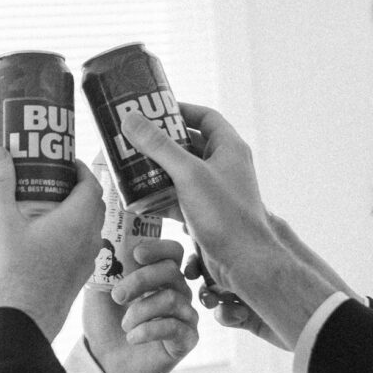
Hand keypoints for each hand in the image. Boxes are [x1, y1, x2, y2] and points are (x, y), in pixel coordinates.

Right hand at [0, 149, 103, 340]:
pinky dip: (69, 235)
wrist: (21, 325)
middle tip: (50, 180)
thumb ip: (0, 185)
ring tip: (43, 208)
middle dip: (75, 188)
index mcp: (76, 222)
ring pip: (87, 228)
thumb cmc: (14, 275)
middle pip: (93, 204)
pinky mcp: (76, 280)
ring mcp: (84, 263)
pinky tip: (42, 239)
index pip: (92, 184)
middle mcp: (87, 241)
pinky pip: (80, 247)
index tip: (62, 162)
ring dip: (73, 213)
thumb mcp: (0, 223)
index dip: (80, 169)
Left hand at [85, 238, 198, 372]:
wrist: (105, 362)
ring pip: (171, 299)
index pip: (172, 252)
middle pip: (171, 271)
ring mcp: (185, 316)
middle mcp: (178, 292)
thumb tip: (106, 238)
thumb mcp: (99, 290)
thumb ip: (106, 265)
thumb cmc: (105, 323)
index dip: (158, 248)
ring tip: (124, 325)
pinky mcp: (186, 340)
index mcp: (159, 277)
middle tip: (117, 296)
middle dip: (141, 280)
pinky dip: (148, 330)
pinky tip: (132, 338)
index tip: (136, 254)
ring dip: (140, 311)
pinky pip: (174, 327)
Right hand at [122, 103, 354, 348]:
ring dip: (158, 170)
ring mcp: (216, 190)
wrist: (243, 262)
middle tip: (133, 138)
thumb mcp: (188, 174)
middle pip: (190, 144)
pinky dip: (161, 196)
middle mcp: (225, 166)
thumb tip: (131, 118)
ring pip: (182, 172)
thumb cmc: (224, 215)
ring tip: (129, 166)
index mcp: (229, 148)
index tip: (153, 110)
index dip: (180, 110)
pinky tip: (138, 199)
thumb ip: (158, 146)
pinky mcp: (206, 212)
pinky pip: (180, 197)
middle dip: (162, 142)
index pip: (205, 117)